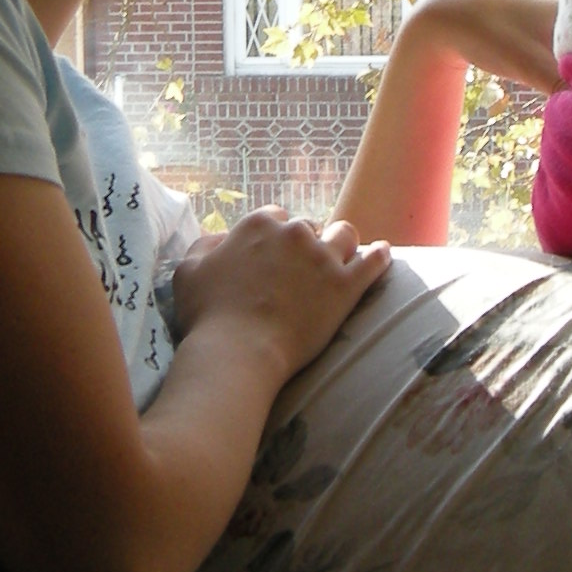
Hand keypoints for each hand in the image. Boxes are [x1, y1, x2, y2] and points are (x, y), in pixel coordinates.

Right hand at [172, 206, 390, 377]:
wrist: (239, 352)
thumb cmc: (208, 315)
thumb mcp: (188, 271)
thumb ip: (205, 246)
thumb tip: (222, 240)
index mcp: (259, 224)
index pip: (275, 219)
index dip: (275, 239)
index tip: (274, 259)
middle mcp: (295, 233)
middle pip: (309, 228)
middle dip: (305, 245)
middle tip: (301, 271)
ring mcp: (324, 258)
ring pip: (344, 235)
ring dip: (341, 244)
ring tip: (340, 259)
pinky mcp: (346, 286)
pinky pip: (374, 262)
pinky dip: (380, 256)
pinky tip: (383, 255)